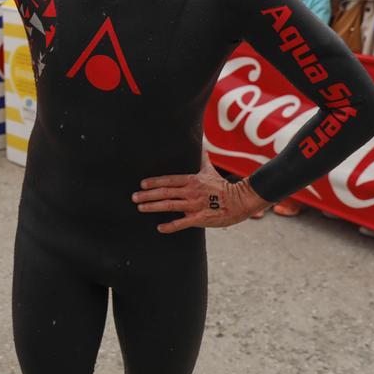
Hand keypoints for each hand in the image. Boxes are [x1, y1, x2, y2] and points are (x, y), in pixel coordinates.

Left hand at [131, 154, 269, 232]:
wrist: (240, 200)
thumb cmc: (223, 186)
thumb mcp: (210, 170)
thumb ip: (202, 159)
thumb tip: (202, 146)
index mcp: (191, 180)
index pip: (168, 180)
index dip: (154, 182)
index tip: (142, 184)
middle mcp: (190, 192)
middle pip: (165, 192)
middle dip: (147, 195)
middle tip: (133, 197)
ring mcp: (194, 205)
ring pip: (169, 205)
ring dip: (153, 206)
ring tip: (140, 207)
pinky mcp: (200, 218)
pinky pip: (182, 223)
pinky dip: (170, 226)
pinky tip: (159, 227)